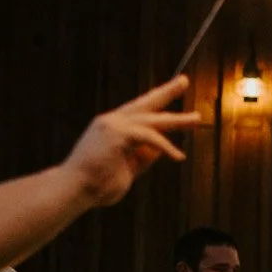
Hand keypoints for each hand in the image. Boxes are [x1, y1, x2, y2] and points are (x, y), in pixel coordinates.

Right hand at [65, 77, 203, 206]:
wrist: (75, 190)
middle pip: (145, 103)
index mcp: (113, 128)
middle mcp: (112, 121)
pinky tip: (178, 156)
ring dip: (176, 120)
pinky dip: (165, 146)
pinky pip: (149, 136)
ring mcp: (113, 124)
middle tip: (183, 81)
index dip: (156, 101)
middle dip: (166, 92)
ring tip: (196, 119)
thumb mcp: (129, 167)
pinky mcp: (116, 133)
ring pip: (151, 119)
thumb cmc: (98, 184)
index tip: (172, 92)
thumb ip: (144, 156)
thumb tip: (162, 148)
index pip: (138, 111)